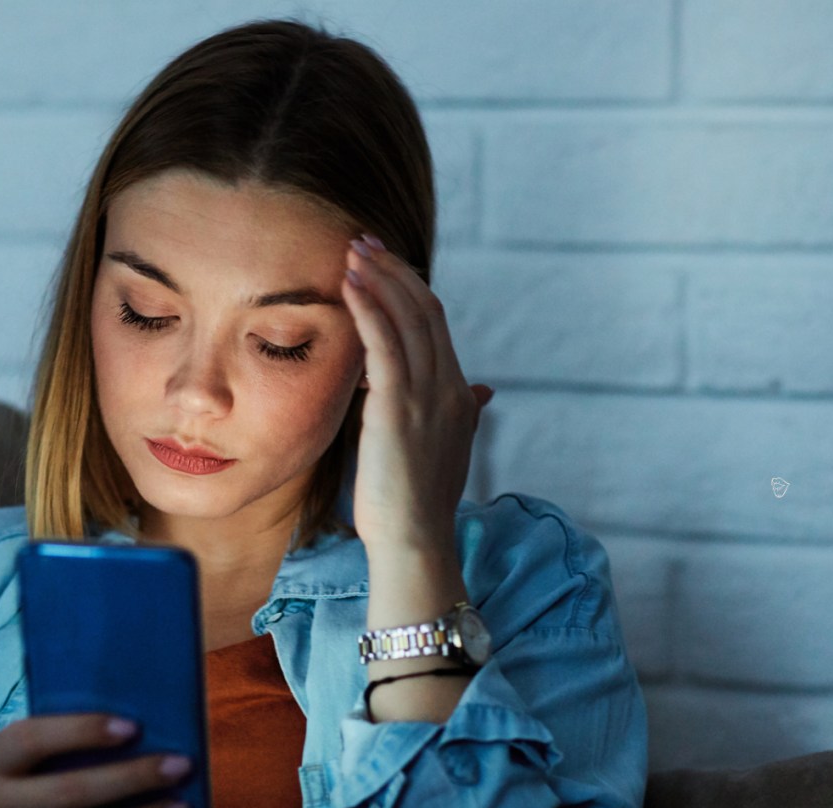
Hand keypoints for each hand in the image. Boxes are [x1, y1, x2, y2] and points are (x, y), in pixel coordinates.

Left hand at [341, 234, 492, 558]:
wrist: (414, 541)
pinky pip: (386, 344)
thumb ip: (462, 413)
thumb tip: (483, 390)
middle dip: (394, 271)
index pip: (437, 324)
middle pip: (425, 310)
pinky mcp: (399, 408)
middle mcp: (450, 388)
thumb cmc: (418, 502)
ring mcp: (427, 397)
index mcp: (459, 395)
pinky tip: (349, 286)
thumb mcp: (447, 449)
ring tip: (352, 251)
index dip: (409, 288)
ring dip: (379, 279)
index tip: (381, 263)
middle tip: (363, 241)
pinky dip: (368, 308)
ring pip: (408, 319)